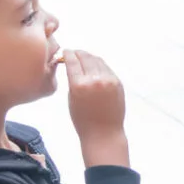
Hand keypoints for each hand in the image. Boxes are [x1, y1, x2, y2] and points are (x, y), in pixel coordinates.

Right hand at [63, 50, 129, 166]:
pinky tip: (95, 66)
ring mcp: (108, 80)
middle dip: (79, 53)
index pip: (72, 62)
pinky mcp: (118, 82)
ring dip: (89, 57)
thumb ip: (73, 81)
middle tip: (74, 52)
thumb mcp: (71, 99)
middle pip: (86, 57)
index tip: (66, 51)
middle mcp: (95, 80)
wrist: (104, 132)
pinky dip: (99, 65)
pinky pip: (107, 68)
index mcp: (79, 85)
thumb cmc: (83, 120)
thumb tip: (73, 65)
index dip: (68, 54)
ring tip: (84, 57)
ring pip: (97, 60)